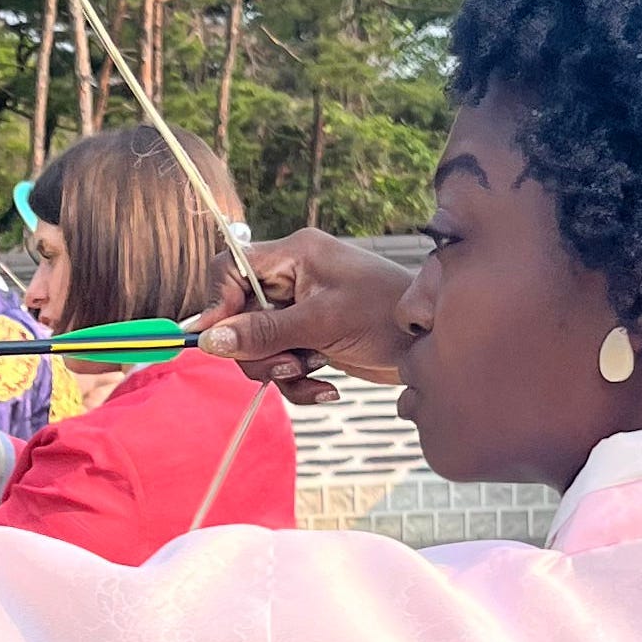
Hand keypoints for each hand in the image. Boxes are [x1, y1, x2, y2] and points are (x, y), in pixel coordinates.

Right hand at [194, 229, 413, 403]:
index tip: (223, 341)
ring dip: (279, 369)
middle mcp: (292, 278)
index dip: (219, 304)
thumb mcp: (322, 324)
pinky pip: (280, 361)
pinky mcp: (309, 337)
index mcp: (295, 255)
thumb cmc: (388, 317)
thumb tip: (209, 340)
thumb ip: (264, 332)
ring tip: (312, 372)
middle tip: (288, 364)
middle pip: (239, 315)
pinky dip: (297, 381)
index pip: (231, 268)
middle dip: (258, 349)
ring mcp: (300, 310)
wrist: (432, 343)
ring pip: (257, 345)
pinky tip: (326, 386)